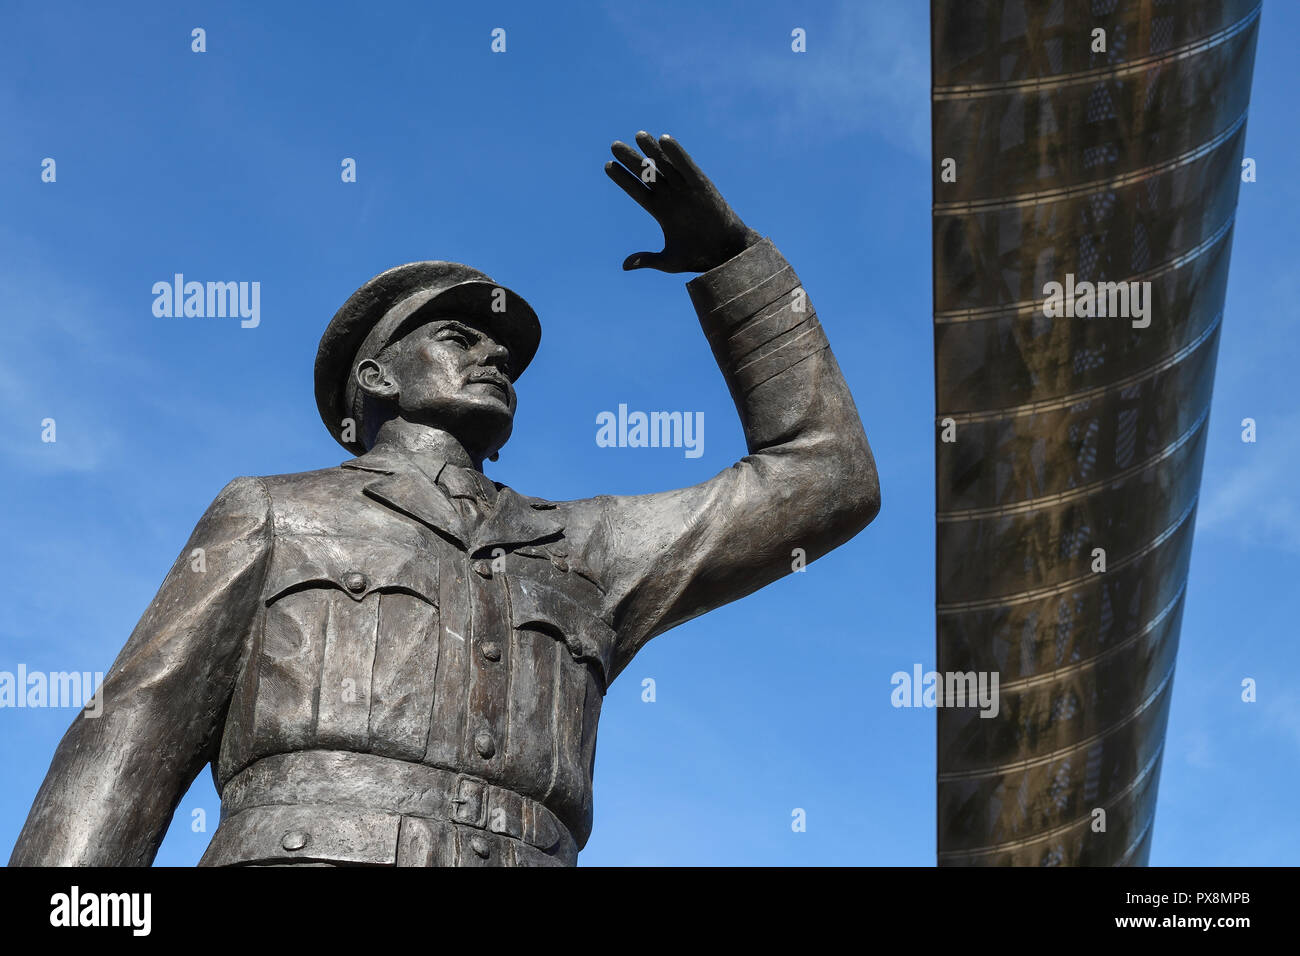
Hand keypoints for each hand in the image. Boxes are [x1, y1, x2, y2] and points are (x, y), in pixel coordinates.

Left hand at [604, 131, 760, 273]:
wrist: (725, 255)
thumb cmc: (698, 257)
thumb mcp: (668, 261)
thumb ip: (647, 259)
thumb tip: (624, 265)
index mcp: (661, 211)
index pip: (637, 191)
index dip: (623, 179)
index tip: (607, 166)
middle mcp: (671, 197)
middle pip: (647, 173)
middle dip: (631, 160)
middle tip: (614, 145)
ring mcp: (686, 190)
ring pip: (665, 165)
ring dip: (652, 150)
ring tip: (638, 136)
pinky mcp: (702, 186)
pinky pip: (687, 166)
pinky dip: (677, 153)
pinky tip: (664, 139)